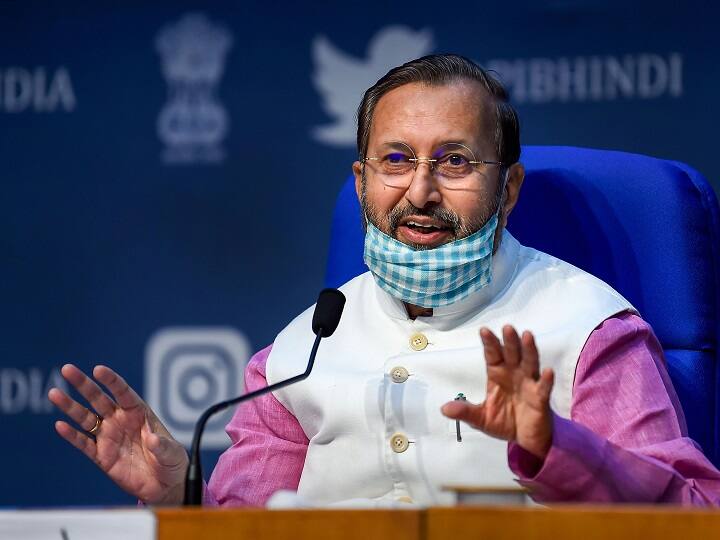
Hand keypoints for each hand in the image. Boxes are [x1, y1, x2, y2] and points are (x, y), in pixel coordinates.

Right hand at [48, 364, 187, 504]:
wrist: (163, 485)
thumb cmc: (171, 462)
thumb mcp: (172, 453)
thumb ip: (161, 445)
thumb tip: (152, 439)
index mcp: (139, 413)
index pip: (123, 392)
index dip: (111, 381)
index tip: (98, 370)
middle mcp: (121, 421)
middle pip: (99, 399)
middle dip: (84, 385)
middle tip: (67, 370)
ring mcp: (109, 437)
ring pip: (86, 418)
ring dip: (70, 406)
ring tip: (55, 393)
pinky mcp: (101, 456)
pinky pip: (84, 443)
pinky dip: (72, 436)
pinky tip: (60, 426)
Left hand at [441, 325, 554, 458]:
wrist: (525, 439)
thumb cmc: (503, 422)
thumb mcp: (480, 418)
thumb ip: (465, 412)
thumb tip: (443, 409)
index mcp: (497, 375)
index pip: (493, 355)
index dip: (490, 343)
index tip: (484, 330)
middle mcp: (514, 374)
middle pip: (512, 354)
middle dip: (509, 341)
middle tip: (507, 327)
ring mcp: (528, 383)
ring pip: (529, 363)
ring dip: (529, 350)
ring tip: (527, 335)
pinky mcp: (540, 397)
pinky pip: (543, 387)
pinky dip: (546, 379)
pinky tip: (547, 371)